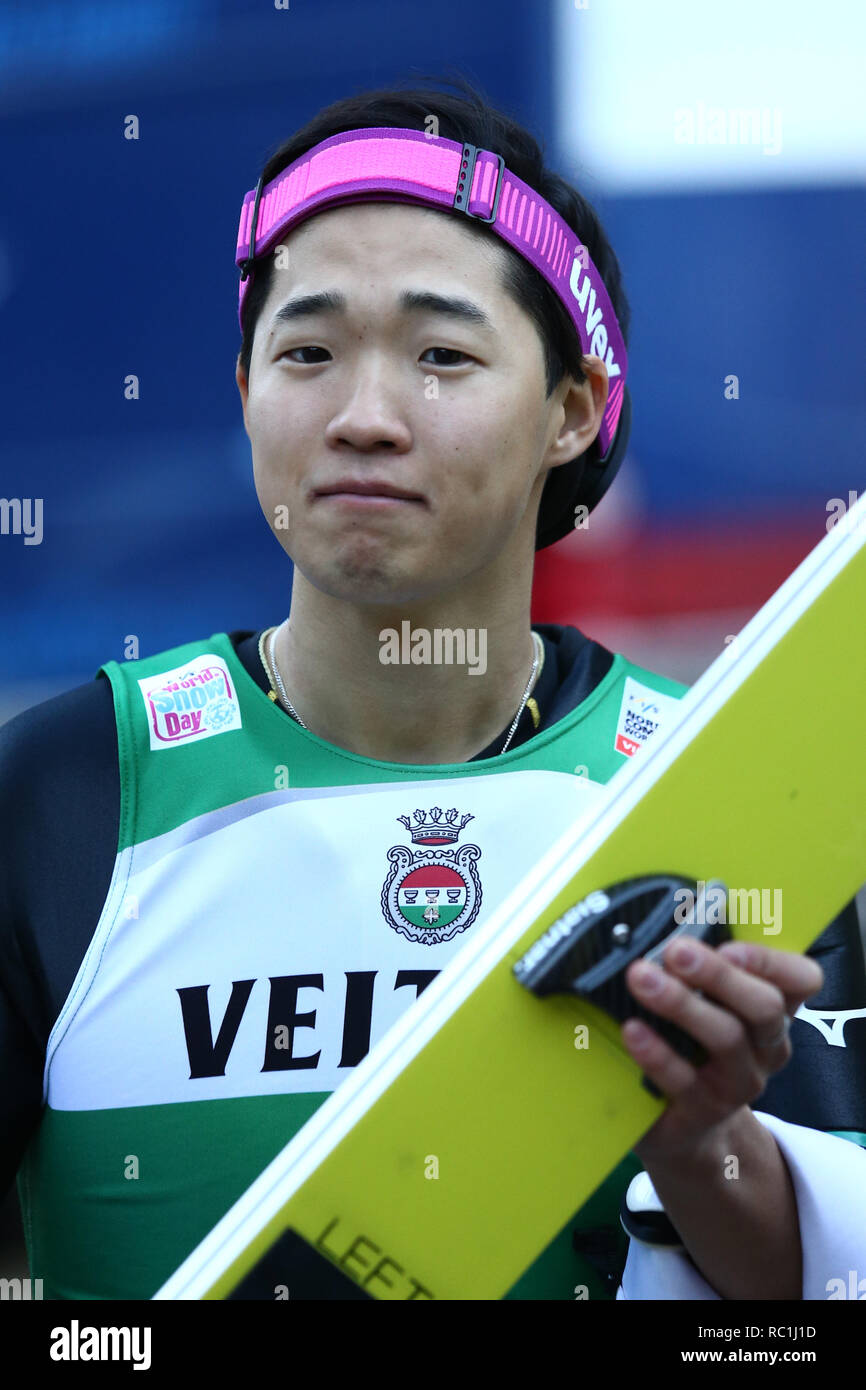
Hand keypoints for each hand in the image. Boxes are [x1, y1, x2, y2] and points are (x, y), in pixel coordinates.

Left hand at [622, 938, 823, 1163]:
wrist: (685, 1128)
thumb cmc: (693, 1047)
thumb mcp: (706, 1005)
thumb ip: (698, 968)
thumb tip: (661, 922)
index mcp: (773, 1010)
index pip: (801, 980)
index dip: (771, 961)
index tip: (728, 946)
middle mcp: (766, 1046)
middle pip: (762, 1006)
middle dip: (718, 975)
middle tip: (675, 950)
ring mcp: (738, 1082)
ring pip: (726, 1038)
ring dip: (681, 1003)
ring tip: (641, 978)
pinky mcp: (703, 1111)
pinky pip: (683, 1079)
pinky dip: (656, 1051)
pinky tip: (632, 1029)